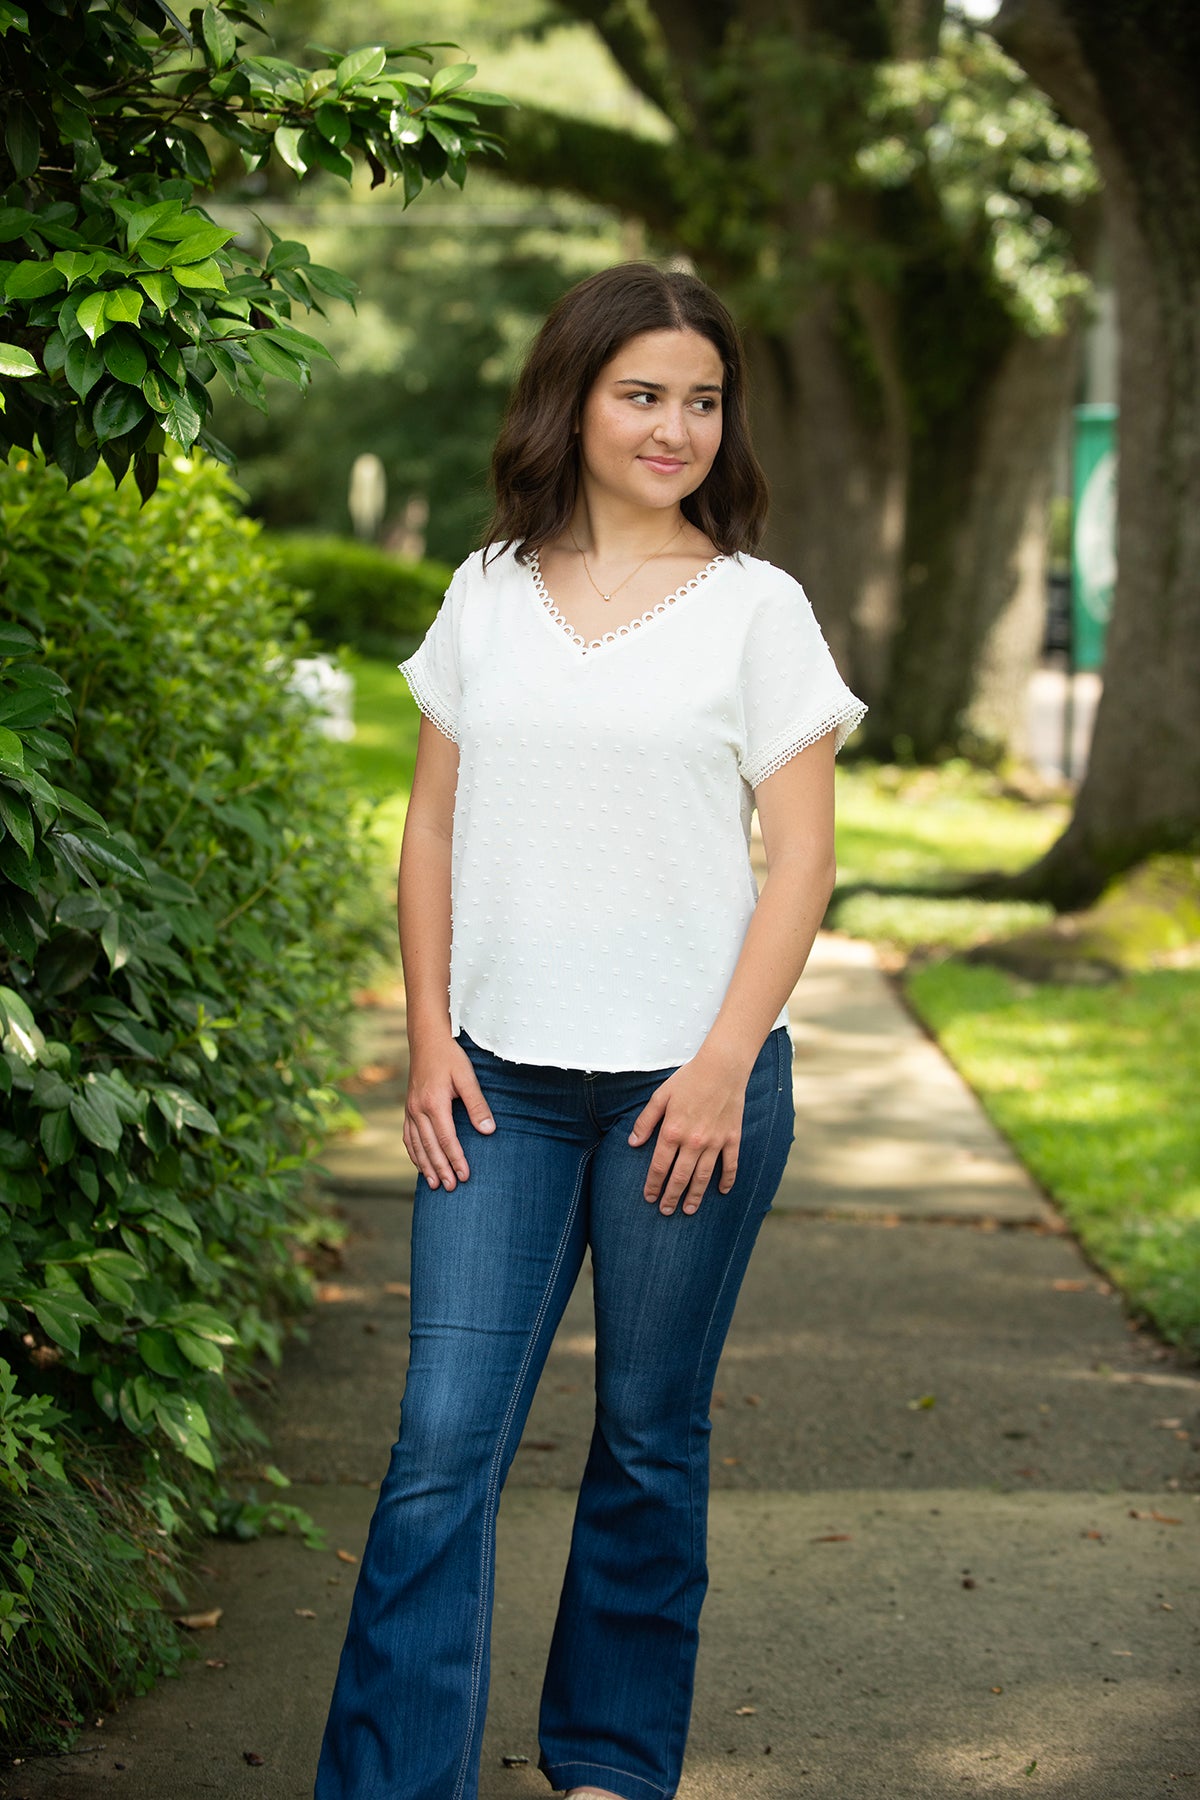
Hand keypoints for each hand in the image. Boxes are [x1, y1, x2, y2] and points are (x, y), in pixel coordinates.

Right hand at [403, 1032, 494, 1190]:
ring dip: (425, 1166)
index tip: (465, 1176)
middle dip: (441, 1169)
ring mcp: (410, 1109)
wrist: (427, 1039)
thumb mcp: (467, 1076)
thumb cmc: (450, 1056)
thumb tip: (488, 1130)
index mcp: (434, 1103)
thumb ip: (477, 1104)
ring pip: (416, 1145)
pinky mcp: (408, 1108)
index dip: (456, 1159)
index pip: (446, 1139)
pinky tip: (420, 1164)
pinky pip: (408, 1136)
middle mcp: (418, 1109)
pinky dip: (413, 1153)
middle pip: (430, 1147)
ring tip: (434, 1185)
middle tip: (452, 1188)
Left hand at [628, 1045, 748, 1215]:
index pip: (659, 1167)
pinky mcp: (732, 1138)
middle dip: (671, 1197)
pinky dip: (726, 1180)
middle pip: (679, 1177)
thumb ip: (645, 1121)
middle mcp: (693, 1142)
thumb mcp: (661, 1096)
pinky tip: (722, 1191)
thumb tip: (633, 1144)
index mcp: (672, 1131)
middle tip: (665, 1211)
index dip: (653, 1185)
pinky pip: (730, 1165)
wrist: (722, 1067)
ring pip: (703, 1177)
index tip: (649, 1197)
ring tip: (688, 1210)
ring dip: (695, 1196)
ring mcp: (715, 1142)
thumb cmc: (688, 1079)